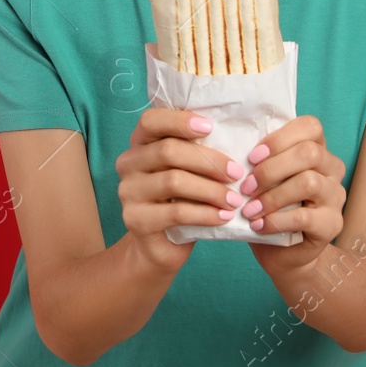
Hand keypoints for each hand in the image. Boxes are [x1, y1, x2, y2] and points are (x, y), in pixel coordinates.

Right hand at [115, 107, 243, 273]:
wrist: (160, 245)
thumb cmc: (179, 200)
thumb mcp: (185, 171)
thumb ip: (195, 151)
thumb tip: (235, 136)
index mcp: (139, 144)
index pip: (150, 120)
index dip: (179, 120)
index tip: (210, 127)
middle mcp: (128, 164)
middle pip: (167, 151)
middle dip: (209, 161)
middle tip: (237, 173)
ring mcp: (128, 192)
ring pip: (174, 181)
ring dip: (211, 190)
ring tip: (234, 200)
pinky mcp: (136, 220)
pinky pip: (176, 212)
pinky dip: (205, 214)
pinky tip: (223, 217)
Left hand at [241, 114, 347, 276]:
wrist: (282, 253)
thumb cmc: (268, 207)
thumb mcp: (263, 178)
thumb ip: (258, 159)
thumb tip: (230, 141)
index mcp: (317, 150)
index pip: (310, 126)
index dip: (279, 138)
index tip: (252, 157)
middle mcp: (332, 169)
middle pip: (309, 153)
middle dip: (271, 168)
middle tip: (246, 186)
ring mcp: (336, 197)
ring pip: (308, 182)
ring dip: (272, 196)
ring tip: (249, 209)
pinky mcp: (332, 224)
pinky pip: (304, 217)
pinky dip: (276, 220)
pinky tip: (258, 225)